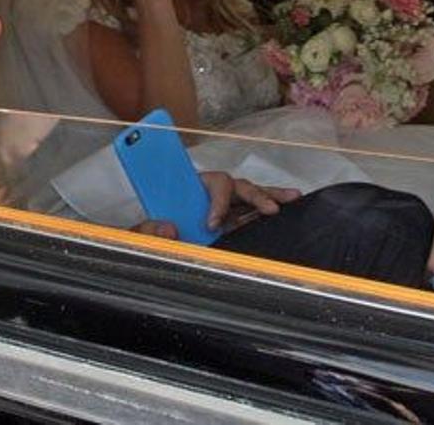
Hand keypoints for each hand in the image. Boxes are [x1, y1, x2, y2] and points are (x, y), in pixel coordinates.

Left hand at [131, 172, 299, 238]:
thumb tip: (168, 228)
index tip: (213, 224)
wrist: (149, 246)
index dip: (216, 202)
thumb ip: (148, 230)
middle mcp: (208, 195)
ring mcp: (221, 208)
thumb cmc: (148, 235)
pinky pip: (252, 213)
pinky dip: (269, 207)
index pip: (210, 185)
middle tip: (270, 210)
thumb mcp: (140, 233)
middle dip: (254, 195)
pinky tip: (290, 206)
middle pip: (235, 186)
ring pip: (248, 195)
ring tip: (293, 198)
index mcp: (187, 190)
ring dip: (270, 196)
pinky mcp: (231, 223)